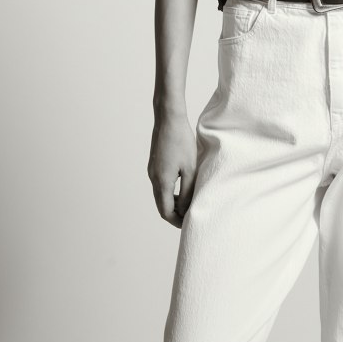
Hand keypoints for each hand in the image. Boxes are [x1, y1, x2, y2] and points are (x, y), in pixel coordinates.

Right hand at [148, 110, 197, 227]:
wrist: (168, 118)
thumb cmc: (181, 140)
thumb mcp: (190, 167)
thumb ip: (189, 190)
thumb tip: (186, 208)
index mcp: (162, 182)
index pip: (166, 212)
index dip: (177, 221)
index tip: (188, 223)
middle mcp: (153, 178)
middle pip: (161, 205)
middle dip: (175, 213)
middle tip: (190, 214)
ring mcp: (152, 170)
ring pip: (161, 195)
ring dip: (173, 201)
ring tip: (189, 200)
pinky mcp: (154, 163)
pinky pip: (160, 184)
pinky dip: (170, 191)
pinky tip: (182, 185)